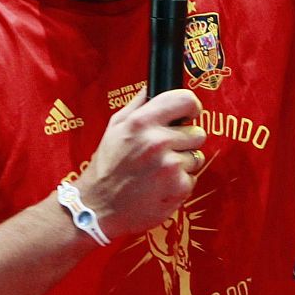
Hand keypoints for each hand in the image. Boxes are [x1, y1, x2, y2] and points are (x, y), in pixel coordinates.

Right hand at [74, 88, 205, 237]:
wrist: (97, 207)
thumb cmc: (106, 167)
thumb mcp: (114, 128)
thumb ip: (137, 105)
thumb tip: (152, 87)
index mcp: (141, 122)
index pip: (185, 100)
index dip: (190, 107)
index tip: (188, 115)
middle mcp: (157, 141)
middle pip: (197, 132)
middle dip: (185, 141)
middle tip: (163, 152)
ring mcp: (170, 165)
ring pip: (196, 157)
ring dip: (183, 164)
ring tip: (158, 171)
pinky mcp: (179, 187)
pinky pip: (192, 178)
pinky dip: (180, 184)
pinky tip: (160, 186)